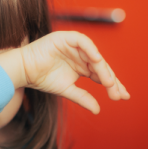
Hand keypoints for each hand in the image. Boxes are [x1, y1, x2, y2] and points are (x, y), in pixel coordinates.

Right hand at [0, 31, 129, 113]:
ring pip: (94, 56)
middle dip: (111, 80)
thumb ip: (83, 98)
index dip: (113, 84)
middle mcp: (82, 55)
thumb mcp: (67, 90)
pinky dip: (91, 50)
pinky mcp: (67, 38)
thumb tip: (98, 110)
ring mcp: (75, 46)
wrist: (24, 70)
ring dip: (102, 69)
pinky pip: (83, 42)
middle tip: (117, 93)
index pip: (102, 75)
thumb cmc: (42, 79)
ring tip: (109, 82)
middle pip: (101, 66)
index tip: (123, 96)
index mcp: (83, 67)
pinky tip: (97, 61)